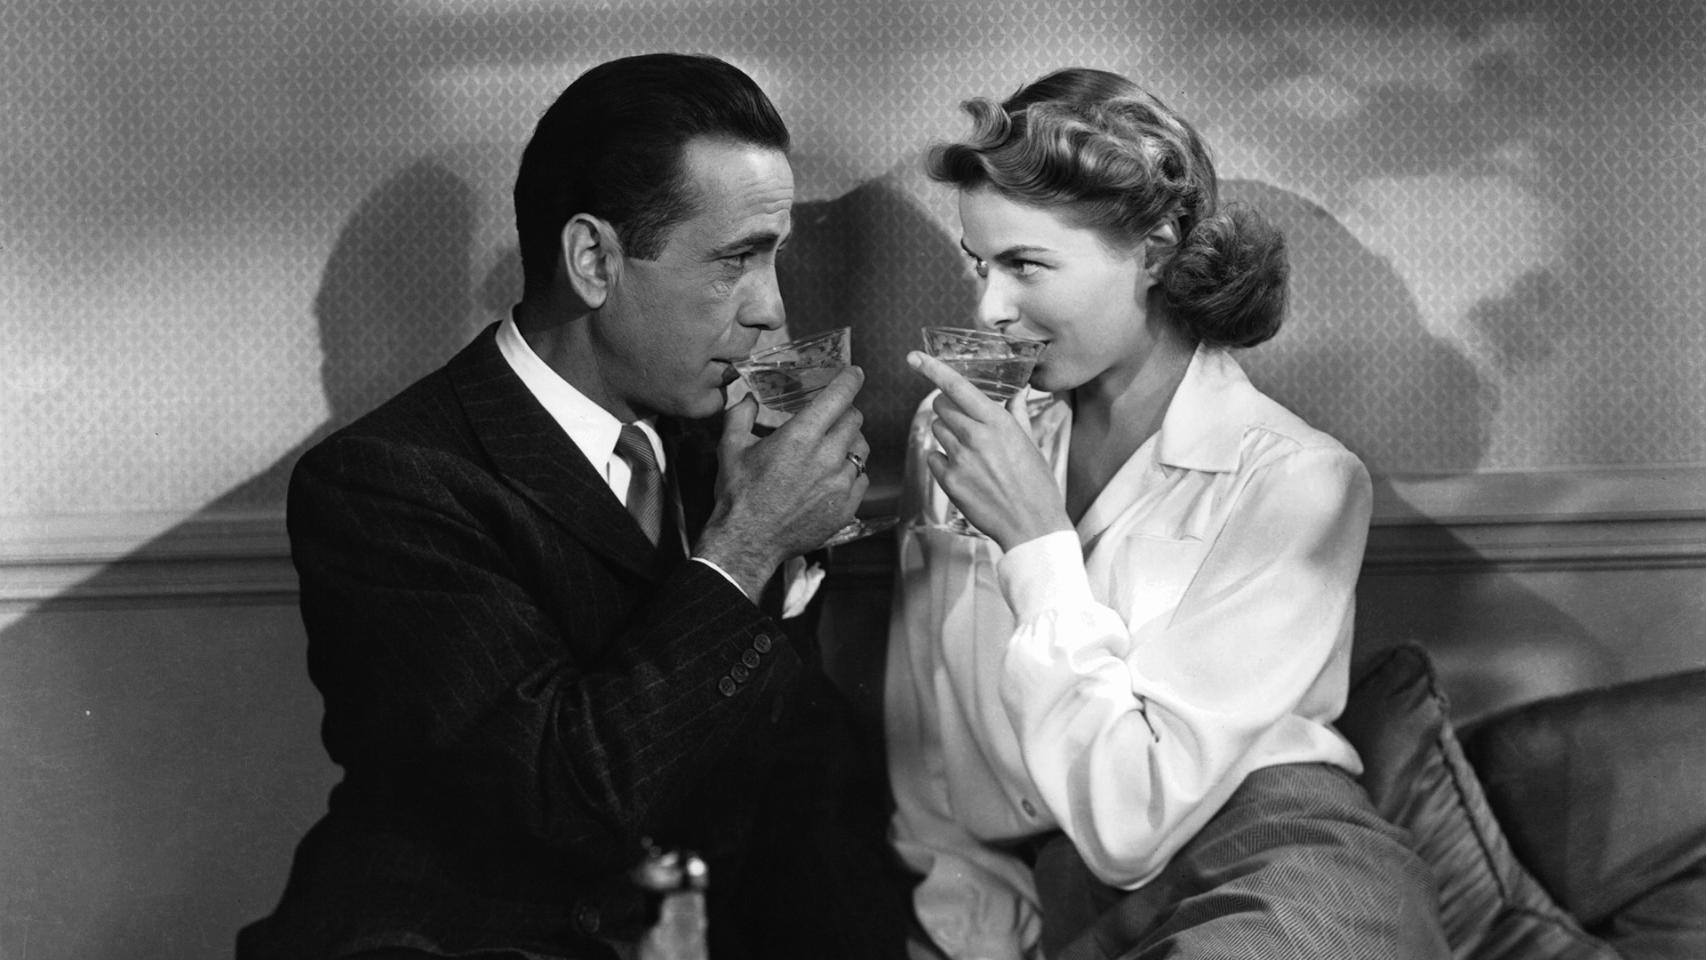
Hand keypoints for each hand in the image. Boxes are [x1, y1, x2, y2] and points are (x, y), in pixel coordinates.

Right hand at [696, 366, 869, 597]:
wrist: (747, 542)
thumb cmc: (738, 494)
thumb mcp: (730, 448)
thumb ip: (740, 415)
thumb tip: (748, 398)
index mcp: (800, 436)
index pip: (839, 396)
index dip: (850, 380)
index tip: (854, 374)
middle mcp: (827, 457)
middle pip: (854, 420)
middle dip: (845, 412)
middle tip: (832, 417)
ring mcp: (840, 484)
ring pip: (862, 449)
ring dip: (850, 442)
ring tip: (833, 448)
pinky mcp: (846, 508)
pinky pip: (862, 479)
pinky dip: (852, 473)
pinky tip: (833, 477)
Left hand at [907, 351, 1069, 550]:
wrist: (1032, 526)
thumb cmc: (1037, 485)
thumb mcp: (1032, 444)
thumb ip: (1017, 414)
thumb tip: (1017, 392)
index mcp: (998, 423)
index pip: (958, 387)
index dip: (932, 369)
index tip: (914, 357)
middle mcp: (976, 436)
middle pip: (941, 407)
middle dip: (947, 408)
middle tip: (963, 421)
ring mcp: (960, 459)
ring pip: (936, 430)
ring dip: (947, 433)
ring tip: (969, 451)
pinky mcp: (949, 481)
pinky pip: (933, 457)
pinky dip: (942, 459)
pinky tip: (962, 469)